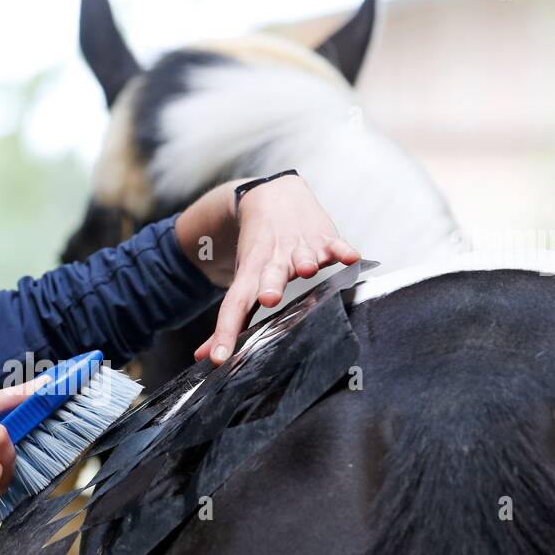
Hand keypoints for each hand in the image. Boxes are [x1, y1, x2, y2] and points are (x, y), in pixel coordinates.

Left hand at [181, 175, 359, 364]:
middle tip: (268, 299)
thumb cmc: (259, 249)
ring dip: (306, 262)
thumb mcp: (242, 280)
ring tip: (309, 269)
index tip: (220, 358)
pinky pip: (334, 243)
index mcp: (250, 274)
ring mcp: (299, 247)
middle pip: (270, 274)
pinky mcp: (323, 237)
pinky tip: (350, 257)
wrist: (273, 196)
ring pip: (303, 256)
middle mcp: (274, 260)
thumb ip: (229, 321)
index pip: (234, 305)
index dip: (226, 331)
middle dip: (271, 286)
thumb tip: (204, 358)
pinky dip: (342, 249)